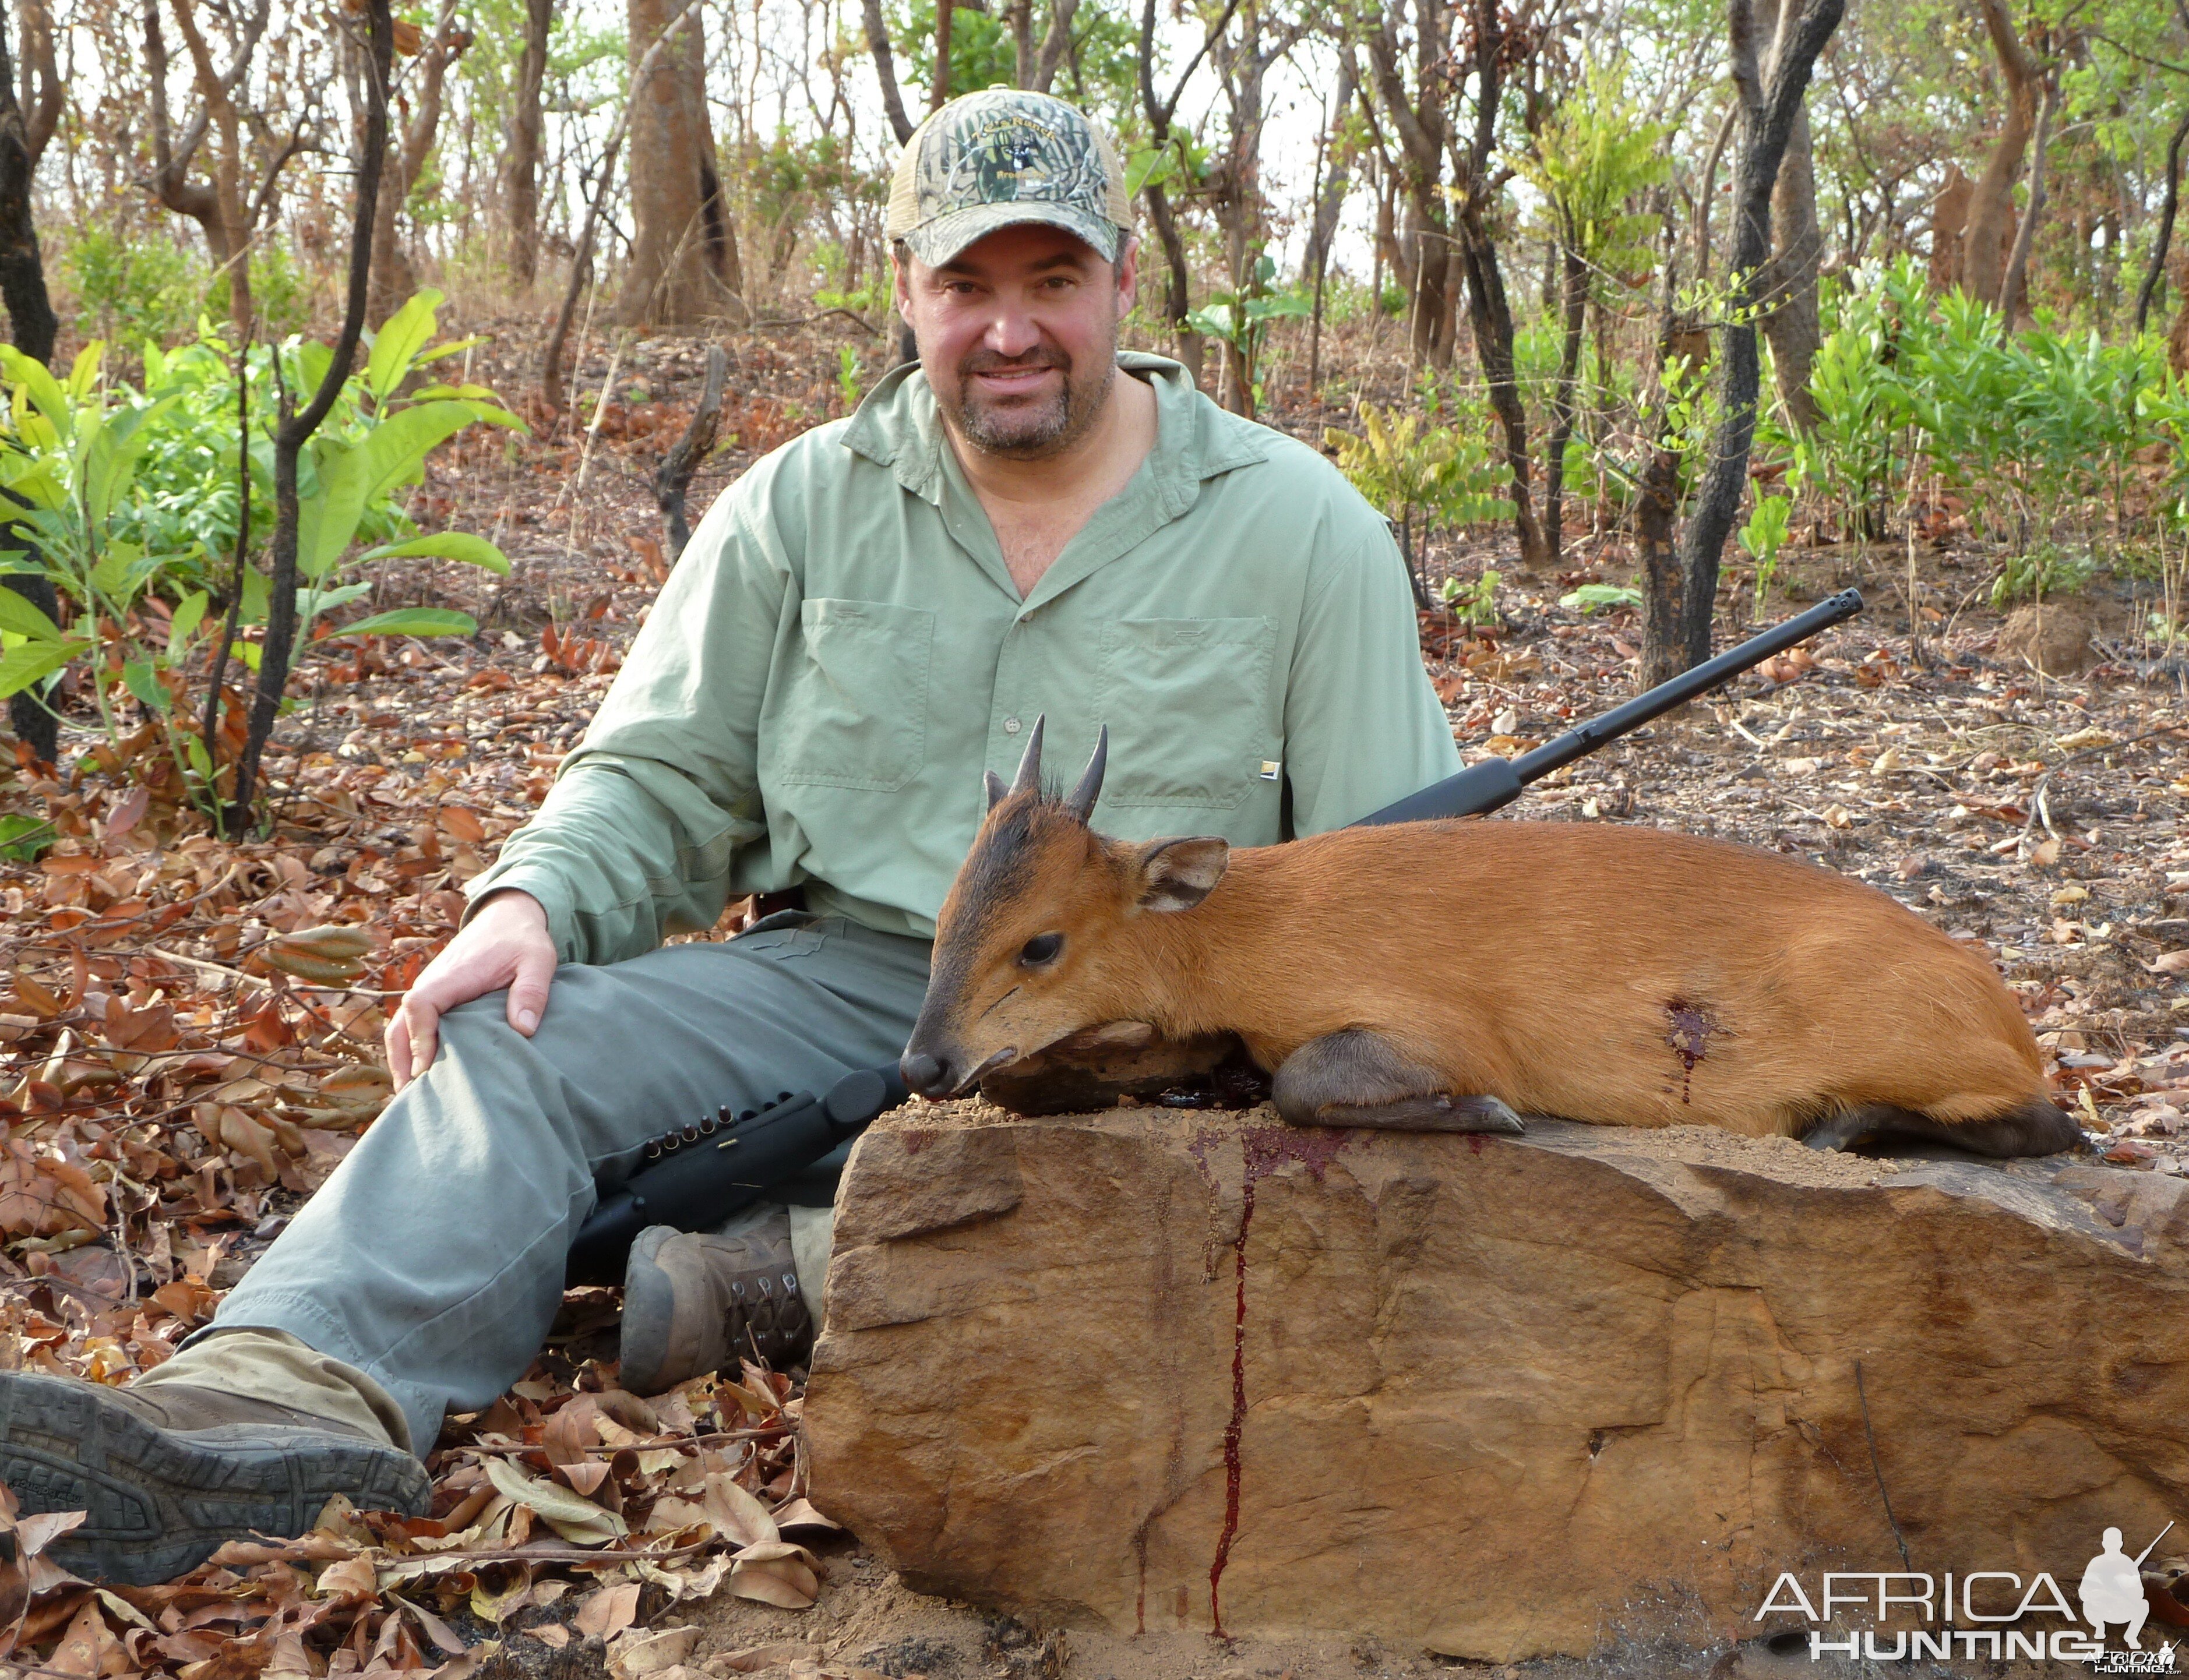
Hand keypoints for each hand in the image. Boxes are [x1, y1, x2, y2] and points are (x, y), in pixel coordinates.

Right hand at [387, 890, 556, 1088]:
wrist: (507, 918)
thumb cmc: (522, 940)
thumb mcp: (538, 960)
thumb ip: (532, 991)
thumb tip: (524, 1029)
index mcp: (453, 975)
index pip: (421, 1004)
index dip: (420, 1036)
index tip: (427, 1067)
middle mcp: (433, 982)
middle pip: (400, 1023)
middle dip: (402, 1059)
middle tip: (411, 1097)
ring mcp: (431, 990)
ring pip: (401, 1027)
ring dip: (402, 1058)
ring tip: (410, 1095)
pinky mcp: (436, 996)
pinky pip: (414, 1024)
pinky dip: (410, 1048)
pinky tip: (420, 1075)